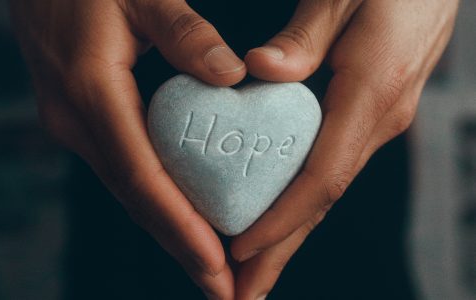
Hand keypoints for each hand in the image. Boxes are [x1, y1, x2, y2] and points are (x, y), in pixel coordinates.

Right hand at [9, 0, 246, 297]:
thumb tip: (232, 76)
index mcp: (94, 92)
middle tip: (224, 291)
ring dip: (170, 235)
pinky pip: (128, 174)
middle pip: (137, 201)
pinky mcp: (88, 124)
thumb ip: (185, 32)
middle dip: (180, 249)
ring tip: (211, 272)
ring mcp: (79, 127)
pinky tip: (182, 223)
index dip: (180, 225)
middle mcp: (80, 122)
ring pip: (132, 194)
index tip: (217, 264)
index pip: (143, 177)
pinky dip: (158, 206)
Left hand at [231, 0, 458, 297]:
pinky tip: (281, 217)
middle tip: (242, 294)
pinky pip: (331, 168)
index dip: (281, 219)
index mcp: (373, 91)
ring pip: (326, 190)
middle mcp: (379, 120)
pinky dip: (302, 201)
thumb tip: (260, 70)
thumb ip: (305, 37)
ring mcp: (378, 121)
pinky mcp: (370, 115)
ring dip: (290, 233)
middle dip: (282, 251)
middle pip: (323, 199)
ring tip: (254, 270)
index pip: (321, 177)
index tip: (240, 250)